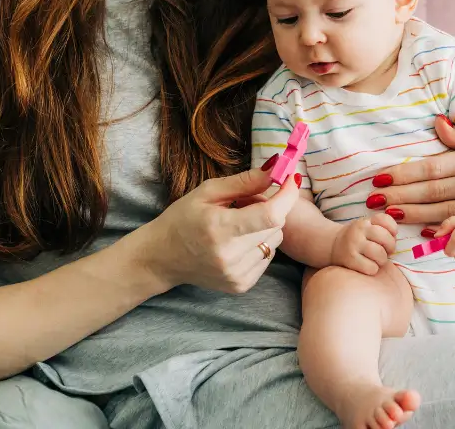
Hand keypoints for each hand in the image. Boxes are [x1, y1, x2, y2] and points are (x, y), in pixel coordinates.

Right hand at [138, 167, 299, 293]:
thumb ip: (244, 181)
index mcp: (220, 228)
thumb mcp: (208, 192)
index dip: (287, 196)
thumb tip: (276, 168)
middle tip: (248, 201)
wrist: (163, 257)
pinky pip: (268, 257)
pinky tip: (238, 241)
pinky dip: (259, 244)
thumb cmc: (183, 219)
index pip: (270, 214)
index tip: (291, 179)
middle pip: (276, 226)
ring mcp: (236, 274)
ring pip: (275, 241)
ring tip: (240, 223)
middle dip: (271, 207)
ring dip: (265, 227)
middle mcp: (230, 256)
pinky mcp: (241, 285)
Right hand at [330, 214, 397, 274]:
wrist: (333, 245)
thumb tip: (395, 237)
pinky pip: (371, 268)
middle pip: (386, 239)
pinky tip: (368, 266)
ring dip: (382, 260)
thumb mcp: (368, 225)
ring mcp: (353, 244)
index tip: (388, 236)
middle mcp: (359, 230)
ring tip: (376, 259)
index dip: (392, 230)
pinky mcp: (350, 260)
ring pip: (380, 255)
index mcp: (366, 221)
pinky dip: (373, 269)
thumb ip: (384, 227)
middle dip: (390, 248)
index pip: (386, 221)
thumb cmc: (358, 237)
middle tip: (385, 251)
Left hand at [368, 117, 454, 226]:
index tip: (379, 179)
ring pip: (444, 210)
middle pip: (435, 190)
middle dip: (401, 195)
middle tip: (374, 199)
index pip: (433, 168)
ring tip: (388, 212)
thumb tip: (438, 122)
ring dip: (414, 213)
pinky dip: (438, 227)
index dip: (405, 174)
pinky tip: (419, 231)